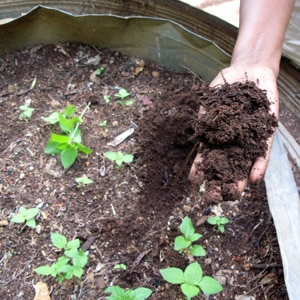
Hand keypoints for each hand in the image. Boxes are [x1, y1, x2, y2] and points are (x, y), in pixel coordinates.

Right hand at [189, 65, 278, 194]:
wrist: (249, 69)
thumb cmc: (226, 85)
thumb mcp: (211, 101)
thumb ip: (206, 119)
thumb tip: (200, 137)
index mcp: (217, 136)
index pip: (207, 157)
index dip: (200, 169)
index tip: (194, 181)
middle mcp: (232, 141)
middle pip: (225, 165)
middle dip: (219, 181)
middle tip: (213, 197)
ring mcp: (249, 138)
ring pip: (244, 163)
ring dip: (238, 180)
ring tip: (233, 194)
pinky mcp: (265, 132)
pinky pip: (263, 151)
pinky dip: (259, 164)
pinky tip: (254, 178)